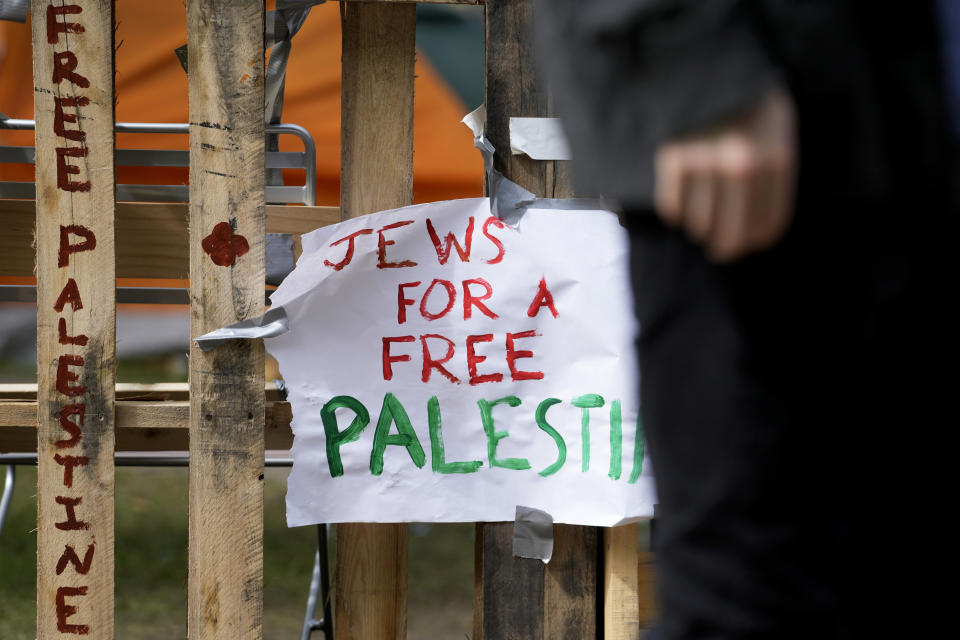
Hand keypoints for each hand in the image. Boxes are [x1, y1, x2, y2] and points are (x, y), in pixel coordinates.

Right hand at [654, 88, 796, 262]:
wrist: (710, 63)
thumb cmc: (748, 100)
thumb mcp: (778, 127)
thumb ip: (775, 171)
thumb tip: (758, 229)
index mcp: (777, 158)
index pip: (768, 226)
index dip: (755, 243)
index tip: (746, 245)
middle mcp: (742, 165)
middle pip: (731, 236)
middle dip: (725, 249)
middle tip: (719, 249)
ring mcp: (706, 161)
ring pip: (700, 225)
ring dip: (699, 229)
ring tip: (700, 221)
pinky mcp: (673, 157)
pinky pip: (672, 207)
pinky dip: (676, 213)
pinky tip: (681, 207)